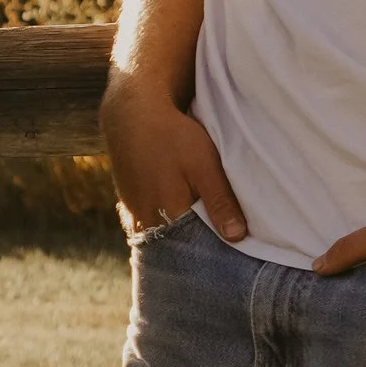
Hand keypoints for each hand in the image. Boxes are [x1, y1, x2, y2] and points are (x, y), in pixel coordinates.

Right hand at [101, 72, 248, 245]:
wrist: (131, 114)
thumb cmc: (173, 136)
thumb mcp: (204, 164)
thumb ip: (219, 201)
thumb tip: (237, 237)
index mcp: (168, 215)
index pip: (194, 250)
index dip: (213, 252)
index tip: (231, 252)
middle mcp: (146, 221)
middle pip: (176, 247)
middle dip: (196, 249)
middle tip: (219, 247)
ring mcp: (134, 213)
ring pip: (161, 237)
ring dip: (179, 238)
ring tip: (200, 234)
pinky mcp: (128, 204)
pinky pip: (149, 226)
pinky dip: (164, 227)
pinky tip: (176, 221)